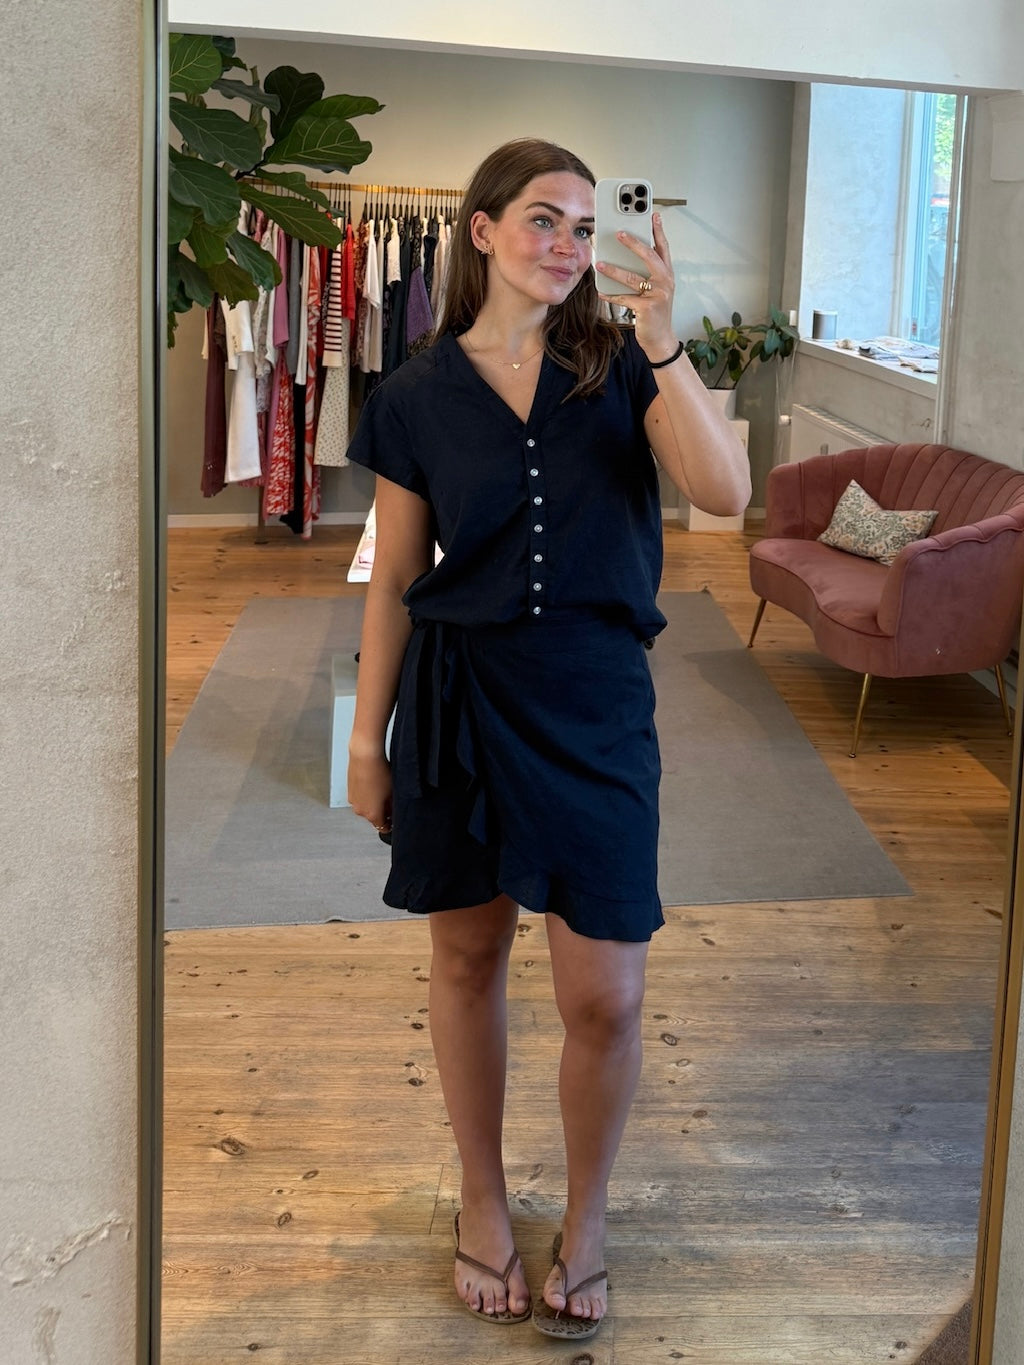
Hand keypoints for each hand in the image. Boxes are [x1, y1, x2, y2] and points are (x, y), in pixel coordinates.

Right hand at [347, 748, 392, 835]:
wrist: (364, 755)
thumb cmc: (379, 772)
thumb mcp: (393, 792)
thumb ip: (393, 806)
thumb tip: (393, 811)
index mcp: (372, 814)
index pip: (383, 827)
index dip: (390, 823)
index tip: (394, 819)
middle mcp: (360, 810)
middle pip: (373, 817)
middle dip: (382, 811)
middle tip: (390, 800)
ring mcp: (353, 801)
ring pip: (366, 807)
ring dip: (373, 802)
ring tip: (381, 788)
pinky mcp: (349, 791)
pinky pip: (360, 797)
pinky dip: (366, 794)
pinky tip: (372, 783)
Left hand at [595, 211, 676, 359]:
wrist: (661, 338)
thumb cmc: (655, 312)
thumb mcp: (655, 290)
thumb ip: (646, 273)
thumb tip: (626, 257)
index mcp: (667, 274)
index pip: (663, 247)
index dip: (658, 230)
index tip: (653, 214)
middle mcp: (665, 282)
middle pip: (649, 256)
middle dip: (633, 243)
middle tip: (619, 233)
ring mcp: (658, 295)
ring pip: (633, 277)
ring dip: (614, 270)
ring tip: (600, 263)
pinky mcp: (647, 308)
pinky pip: (625, 298)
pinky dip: (611, 295)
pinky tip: (601, 291)